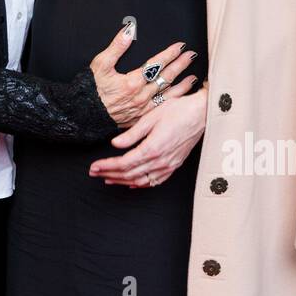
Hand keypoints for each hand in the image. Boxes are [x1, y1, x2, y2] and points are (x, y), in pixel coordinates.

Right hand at [90, 23, 198, 126]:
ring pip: (167, 96)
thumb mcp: (100, 64)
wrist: (84, 115)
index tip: (180, 46)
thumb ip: (116, 47)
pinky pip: (161, 110)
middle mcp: (140, 96)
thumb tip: (128, 31)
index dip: (170, 54)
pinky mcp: (140, 119)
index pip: (156, 64)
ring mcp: (142, 109)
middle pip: (165, 78)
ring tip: (193, 79)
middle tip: (192, 56)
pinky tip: (179, 99)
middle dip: (180, 65)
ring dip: (182, 86)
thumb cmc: (90, 89)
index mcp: (132, 82)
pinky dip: (173, 103)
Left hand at [90, 84, 207, 186]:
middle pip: (129, 174)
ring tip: (108, 179)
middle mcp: (160, 161)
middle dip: (109, 175)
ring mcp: (169, 165)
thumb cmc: (178, 111)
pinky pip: (155, 181)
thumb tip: (115, 144)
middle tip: (94, 173)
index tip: (94, 167)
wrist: (202, 113)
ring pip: (141, 181)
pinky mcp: (174, 165)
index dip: (106, 166)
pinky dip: (141, 184)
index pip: (123, 163)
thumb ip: (132, 134)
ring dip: (122, 181)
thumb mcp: (150, 117)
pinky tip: (132, 183)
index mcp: (152, 148)